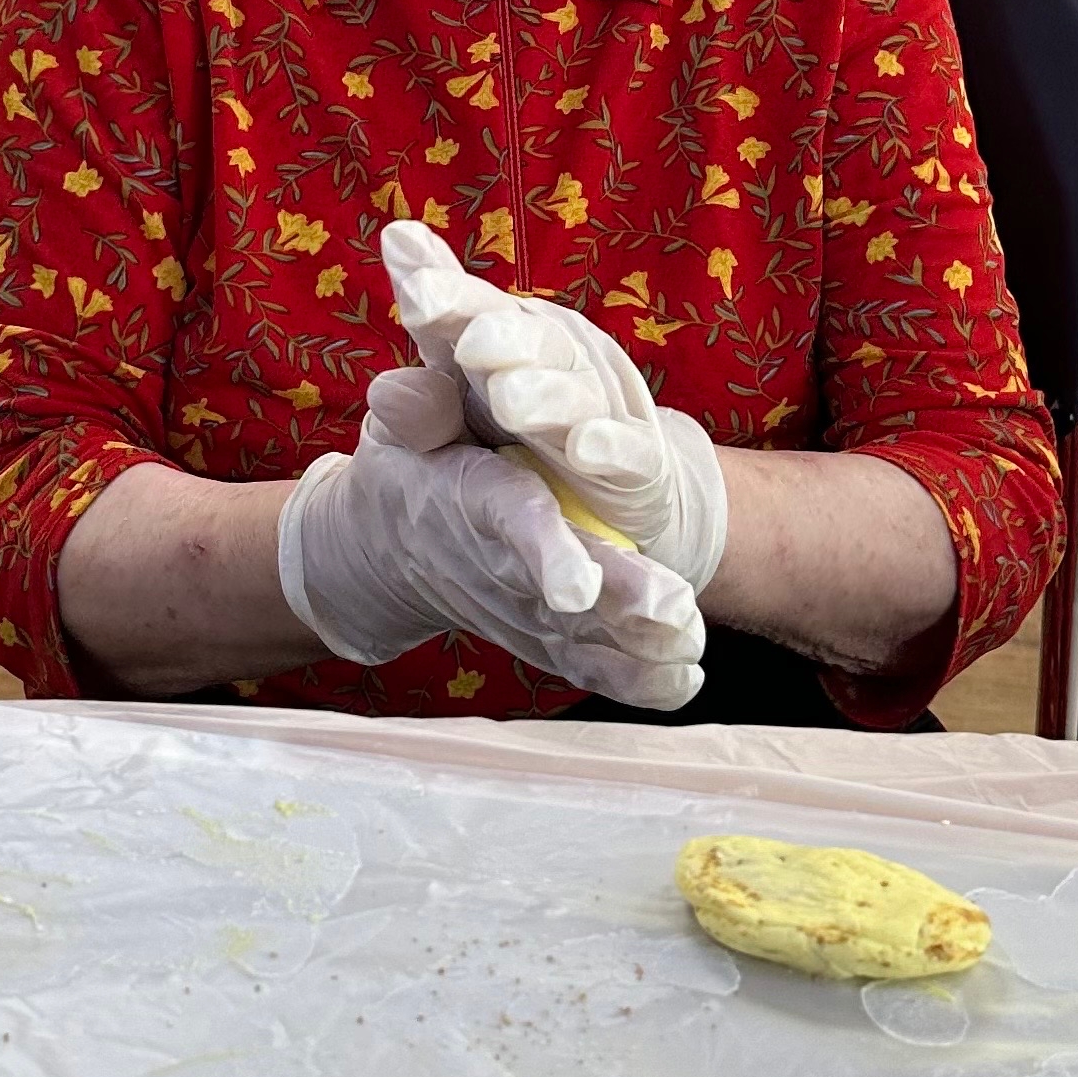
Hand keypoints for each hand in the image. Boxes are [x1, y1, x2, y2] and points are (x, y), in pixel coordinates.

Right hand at [276, 362, 704, 708]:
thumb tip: (414, 394)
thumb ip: (419, 405)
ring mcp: (523, 609)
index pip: (512, 522)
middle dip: (620, 602)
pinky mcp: (540, 636)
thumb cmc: (408, 468)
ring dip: (640, 646)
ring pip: (583, 635)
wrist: (386, 547)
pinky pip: (586, 666)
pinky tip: (685, 681)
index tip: (579, 589)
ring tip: (691, 642)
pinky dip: (636, 681)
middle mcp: (502, 564)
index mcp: (473, 498)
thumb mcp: (398, 426)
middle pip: (563, 590)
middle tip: (676, 613)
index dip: (546, 554)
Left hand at [380, 221, 728, 594]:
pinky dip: (609, 448)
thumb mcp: (453, 429)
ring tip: (511, 399)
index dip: (445, 294)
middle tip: (471, 344)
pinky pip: (628, 452)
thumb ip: (420, 409)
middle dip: (502, 337)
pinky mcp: (639, 464)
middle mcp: (556, 358)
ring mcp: (601, 408)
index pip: (468, 308)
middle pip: (530, 339)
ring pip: (576, 393)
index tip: (411, 280)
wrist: (609, 498)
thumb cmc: (514, 443)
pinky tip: (585, 448)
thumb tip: (382, 387)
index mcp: (502, 337)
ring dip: (547, 394)